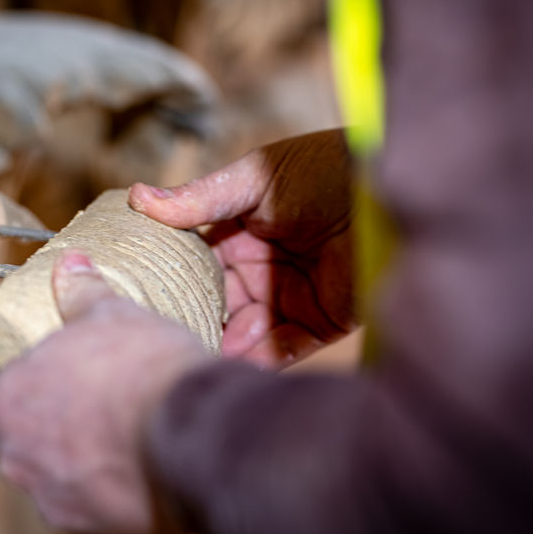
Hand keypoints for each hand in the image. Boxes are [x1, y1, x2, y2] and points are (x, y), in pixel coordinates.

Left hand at [0, 250, 207, 533]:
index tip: (90, 376)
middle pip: (36, 432)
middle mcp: (15, 452)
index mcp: (9, 397)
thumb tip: (70, 264)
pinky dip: (110, 488)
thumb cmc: (144, 368)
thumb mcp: (112, 315)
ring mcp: (47, 494)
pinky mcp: (84, 526)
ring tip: (130, 436)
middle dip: (68, 421)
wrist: (192, 429)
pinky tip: (140, 466)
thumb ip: (81, 292)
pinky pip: (90, 503)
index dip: (60, 378)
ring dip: (87, 458)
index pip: (24, 386)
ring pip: (62, 471)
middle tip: (112, 405)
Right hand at [129, 129, 356, 367]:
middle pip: (215, 302)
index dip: (169, 278)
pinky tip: (230, 363)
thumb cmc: (326, 169)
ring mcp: (289, 296)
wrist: (394, 190)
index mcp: (240, 231)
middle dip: (192, 320)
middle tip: (160, 337)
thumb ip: (200, 198)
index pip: (194, 261)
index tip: (138, 295)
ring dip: (220, 343)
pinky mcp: (320, 322)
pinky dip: (258, 359)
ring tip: (190, 354)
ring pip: (243, 330)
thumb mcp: (255, 179)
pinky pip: (282, 349)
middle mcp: (261, 267)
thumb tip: (138, 197)